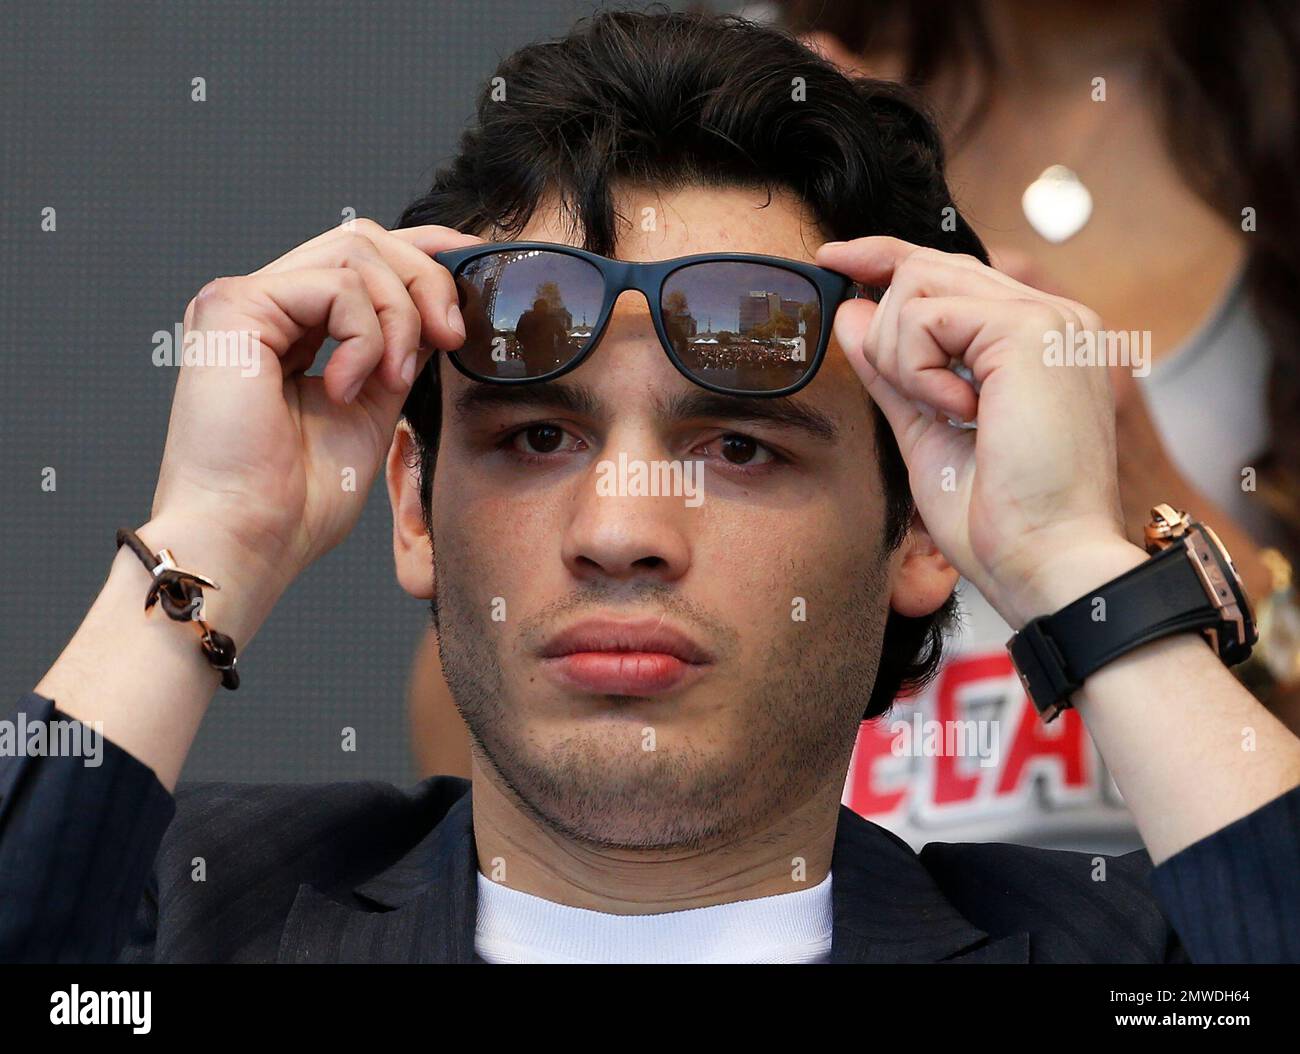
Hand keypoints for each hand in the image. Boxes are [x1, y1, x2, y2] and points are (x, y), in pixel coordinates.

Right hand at [147, 220, 480, 598]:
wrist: (251, 538)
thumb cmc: (298, 498)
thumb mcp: (373, 409)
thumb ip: (397, 352)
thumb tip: (438, 311)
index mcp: (289, 327)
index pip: (362, 257)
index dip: (426, 251)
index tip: (479, 266)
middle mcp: (262, 304)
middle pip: (364, 240)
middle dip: (426, 280)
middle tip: (451, 337)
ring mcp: (242, 300)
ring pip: (355, 253)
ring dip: (399, 316)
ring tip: (389, 381)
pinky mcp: (233, 306)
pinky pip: (336, 285)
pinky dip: (364, 335)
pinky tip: (347, 388)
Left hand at [817, 236, 1140, 627]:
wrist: (1044, 561)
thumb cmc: (998, 516)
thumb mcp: (926, 430)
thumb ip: (892, 370)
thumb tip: (849, 310)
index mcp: (1036, 340)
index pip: (949, 272)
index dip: (885, 257)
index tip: (834, 257)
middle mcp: (1051, 317)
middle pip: (926, 265)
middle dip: (885, 329)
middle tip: (909, 397)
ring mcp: (1047, 317)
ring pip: (916, 286)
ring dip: (900, 359)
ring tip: (945, 415)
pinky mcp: (1031, 330)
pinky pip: (925, 316)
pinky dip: (917, 370)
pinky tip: (958, 413)